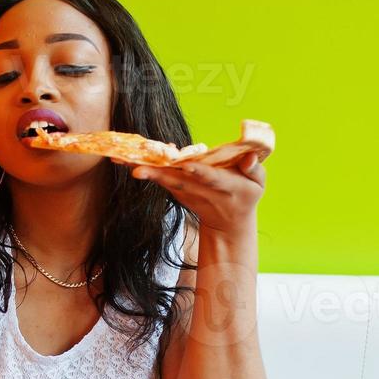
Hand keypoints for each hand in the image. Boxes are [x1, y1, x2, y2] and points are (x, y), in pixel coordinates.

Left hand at [130, 152, 264, 235]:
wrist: (229, 222)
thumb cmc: (246, 195)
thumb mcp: (258, 184)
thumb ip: (254, 168)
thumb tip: (249, 156)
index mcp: (226, 187)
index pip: (211, 178)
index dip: (199, 172)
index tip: (186, 165)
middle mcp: (202, 191)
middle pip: (178, 180)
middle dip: (157, 174)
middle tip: (135, 168)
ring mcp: (187, 193)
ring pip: (164, 180)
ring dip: (142, 171)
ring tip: (120, 160)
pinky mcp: (177, 192)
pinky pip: (160, 178)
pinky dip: (145, 170)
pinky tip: (127, 159)